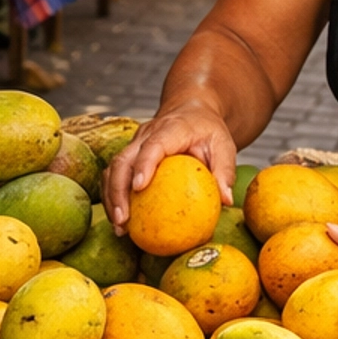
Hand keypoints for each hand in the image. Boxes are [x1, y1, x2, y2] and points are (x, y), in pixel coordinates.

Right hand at [106, 105, 236, 230]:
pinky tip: (121, 221)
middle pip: (123, 160)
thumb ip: (225, 171)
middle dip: (117, 190)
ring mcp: (134, 144)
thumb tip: (226, 201)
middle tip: (123, 219)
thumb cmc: (208, 130)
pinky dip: (113, 197)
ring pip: (113, 168)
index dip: (143, 165)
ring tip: (119, 227)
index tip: (139, 187)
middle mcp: (146, 134)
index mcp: (171, 129)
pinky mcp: (129, 155)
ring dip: (111, 198)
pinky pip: (114, 175)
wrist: (191, 111)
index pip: (152, 146)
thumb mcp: (224, 145)